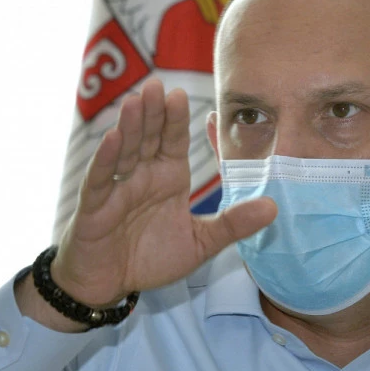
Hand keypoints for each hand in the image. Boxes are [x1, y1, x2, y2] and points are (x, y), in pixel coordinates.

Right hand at [52, 78, 276, 306]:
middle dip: (153, 113)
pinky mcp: (95, 205)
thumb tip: (274, 208)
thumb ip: (233, 224)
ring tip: (136, 101)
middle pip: (148, 137)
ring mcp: (118, 187)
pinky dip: (107, 159)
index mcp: (169, 177)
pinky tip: (113, 138)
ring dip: (130, 126)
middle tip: (158, 86)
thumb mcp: (201, 242)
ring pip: (124, 150)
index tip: (182, 95)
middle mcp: (143, 175)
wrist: (112, 284)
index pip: (173, 140)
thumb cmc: (152, 258)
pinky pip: (102, 178)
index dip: (176, 119)